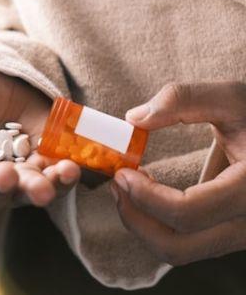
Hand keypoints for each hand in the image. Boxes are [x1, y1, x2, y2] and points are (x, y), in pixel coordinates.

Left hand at [111, 82, 245, 265]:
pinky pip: (189, 242)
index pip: (187, 212)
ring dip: (144, 223)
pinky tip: (148, 193)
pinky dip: (160, 224)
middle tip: (116, 184)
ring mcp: (241, 232)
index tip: (121, 172)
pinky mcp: (230, 230)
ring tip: (126, 187)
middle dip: (136, 217)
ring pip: (181, 251)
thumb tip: (134, 118)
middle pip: (178, 246)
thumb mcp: (230, 98)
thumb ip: (183, 100)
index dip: (145, 196)